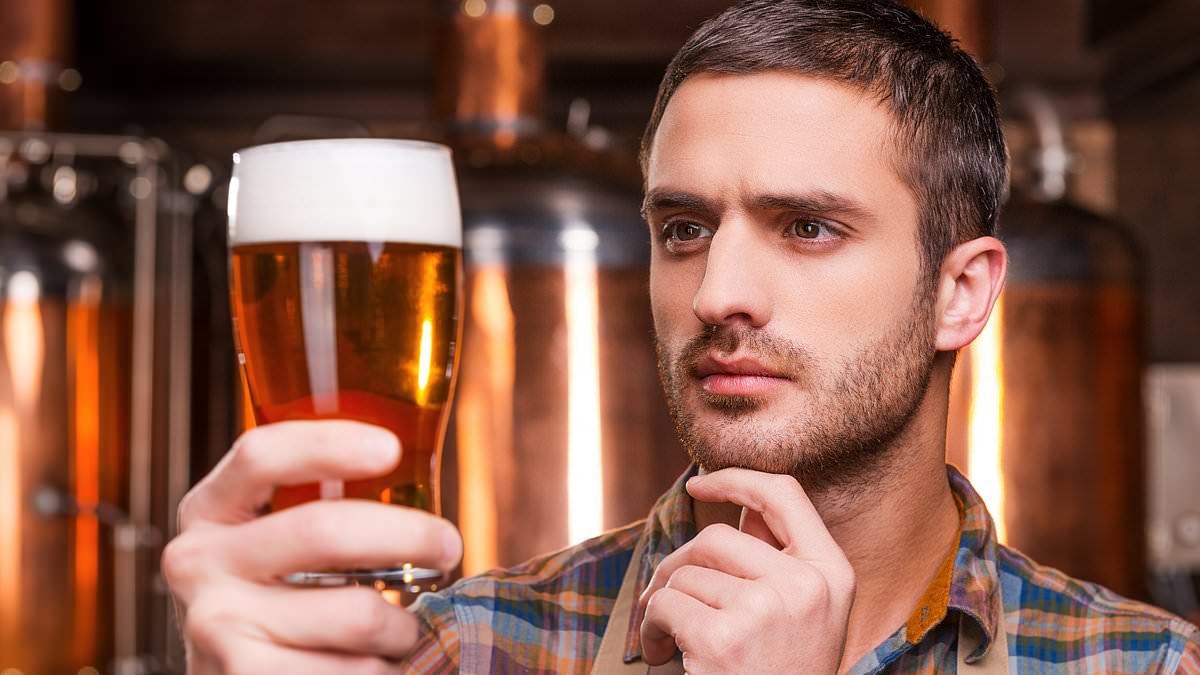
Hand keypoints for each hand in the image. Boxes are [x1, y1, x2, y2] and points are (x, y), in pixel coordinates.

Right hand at [162, 421, 462, 673]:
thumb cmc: (276, 600)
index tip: (392, 449)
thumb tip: (419, 464)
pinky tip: (376, 664)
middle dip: (409, 535)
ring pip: (356, 613)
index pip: (261, 455)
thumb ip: (322, 502)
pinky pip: (352, 670)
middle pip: (322, 529)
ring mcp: (214, 624)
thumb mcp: (275, 542)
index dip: (328, 444)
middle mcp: (198, 561)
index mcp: (209, 509)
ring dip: (402, 624)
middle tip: (449, 546)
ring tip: (401, 629)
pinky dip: (381, 669)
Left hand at [638, 469, 854, 673]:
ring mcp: (768, 609)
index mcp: (833, 573)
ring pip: (686, 573)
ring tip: (668, 640)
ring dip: (662, 604)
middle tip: (664, 598)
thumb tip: (741, 515)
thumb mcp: (804, 617)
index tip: (698, 483)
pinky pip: (666, 605)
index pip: (785, 494)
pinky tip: (662, 655)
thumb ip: (778, 564)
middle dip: (676, 566)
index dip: (736, 479)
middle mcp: (808, 585)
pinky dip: (651, 628)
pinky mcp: (727, 637)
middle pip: (716, 539)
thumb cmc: (783, 673)